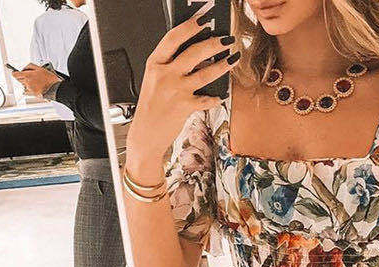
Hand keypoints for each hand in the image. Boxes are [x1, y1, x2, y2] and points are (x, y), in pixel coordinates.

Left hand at [13, 63, 60, 97]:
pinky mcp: (34, 94)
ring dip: (28, 84)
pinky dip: (31, 89)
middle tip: (28, 76)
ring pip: (24, 86)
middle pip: (19, 80)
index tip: (14, 73)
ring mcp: (30, 89)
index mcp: (28, 75)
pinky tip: (37, 87)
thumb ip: (29, 66)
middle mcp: (28, 83)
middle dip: (22, 78)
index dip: (14, 73)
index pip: (15, 75)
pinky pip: (29, 91)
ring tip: (36, 82)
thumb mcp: (39, 68)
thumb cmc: (49, 79)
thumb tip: (24, 68)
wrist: (56, 88)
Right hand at [125, 0, 234, 184]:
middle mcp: (165, 75)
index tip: (203, 19)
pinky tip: (220, 95)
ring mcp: (176, 90)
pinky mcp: (185, 106)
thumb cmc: (151, 106)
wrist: (145, 134)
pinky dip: (215, 97)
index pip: (174, 38)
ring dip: (222, 64)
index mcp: (155, 64)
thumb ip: (170, 66)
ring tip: (233, 58)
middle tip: (226, 38)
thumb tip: (196, 55)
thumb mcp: (154, 80)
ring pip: (205, 72)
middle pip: (194, 52)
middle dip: (214, 43)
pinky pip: (206, 99)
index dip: (190, 26)